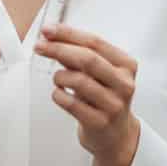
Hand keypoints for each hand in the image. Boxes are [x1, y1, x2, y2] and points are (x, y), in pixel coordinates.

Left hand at [34, 24, 140, 165]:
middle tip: (40, 46)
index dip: (68, 34)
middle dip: (59, 49)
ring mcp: (114, 104)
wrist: (116, 135)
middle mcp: (124, 84)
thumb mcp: (99, 73)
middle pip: (88, 59)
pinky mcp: (100, 122)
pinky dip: (58, 95)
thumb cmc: (104, 98)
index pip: (95, 42)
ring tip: (58, 79)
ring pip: (79, 80)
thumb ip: (78, 54)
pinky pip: (70, 103)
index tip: (47, 30)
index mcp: (126, 65)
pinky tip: (59, 93)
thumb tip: (51, 36)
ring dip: (59, 76)